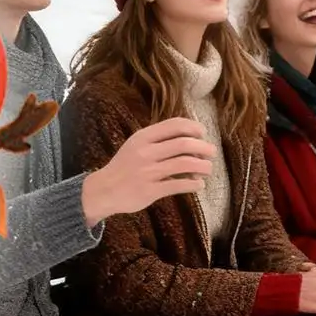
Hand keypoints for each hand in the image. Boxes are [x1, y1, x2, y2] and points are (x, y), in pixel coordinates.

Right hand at [81, 118, 215, 226]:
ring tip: (208, 169)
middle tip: (212, 153)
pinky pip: (179, 185)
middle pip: (184, 144)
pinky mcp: (150, 191)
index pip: (175, 125)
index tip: (203, 134)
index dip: (194, 128)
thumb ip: (160, 140)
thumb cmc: (125, 166)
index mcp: (143, 137)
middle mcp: (145, 152)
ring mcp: (147, 172)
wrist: (103, 190)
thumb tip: (193, 139)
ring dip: (203, 166)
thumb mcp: (137, 145)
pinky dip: (194, 184)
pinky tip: (198, 185)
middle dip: (204, 147)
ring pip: (185, 164)